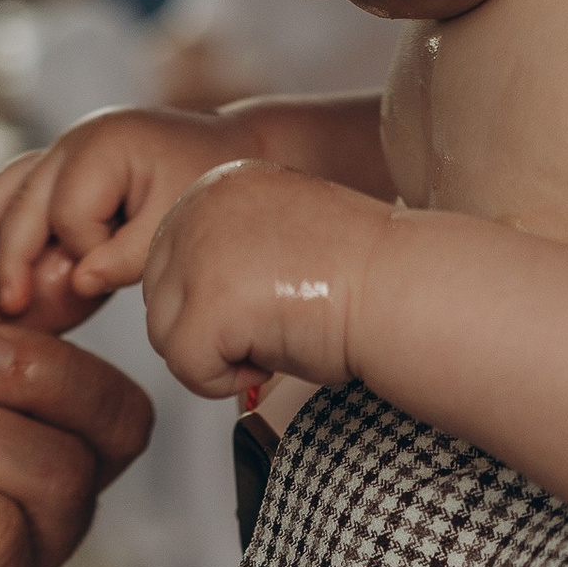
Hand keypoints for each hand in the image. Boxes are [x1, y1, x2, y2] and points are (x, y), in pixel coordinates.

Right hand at [0, 109, 238, 328]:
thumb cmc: (207, 183)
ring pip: (3, 193)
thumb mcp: (173, 222)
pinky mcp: (62, 167)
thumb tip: (77, 282)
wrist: (227, 152)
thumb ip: (126, 256)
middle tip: (8, 309)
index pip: (68, 215)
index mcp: (102, 145)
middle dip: (14, 259)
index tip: (108, 277)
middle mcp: (72, 142)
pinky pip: (12, 192)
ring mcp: (62, 151)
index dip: (84, 253)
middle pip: (24, 205)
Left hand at [143, 164, 391, 400]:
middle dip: (210, 329)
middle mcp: (198, 205)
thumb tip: (191, 294)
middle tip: (276, 327)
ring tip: (277, 340)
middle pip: (161, 297)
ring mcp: (198, 252)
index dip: (220, 302)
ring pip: (165, 334)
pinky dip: (224, 382)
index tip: (277, 301)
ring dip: (217, 355)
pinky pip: (185, 367)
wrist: (406, 289)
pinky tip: (273, 361)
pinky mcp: (207, 303)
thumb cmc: (364, 275)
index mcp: (218, 183)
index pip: (173, 261)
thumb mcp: (283, 237)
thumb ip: (231, 247)